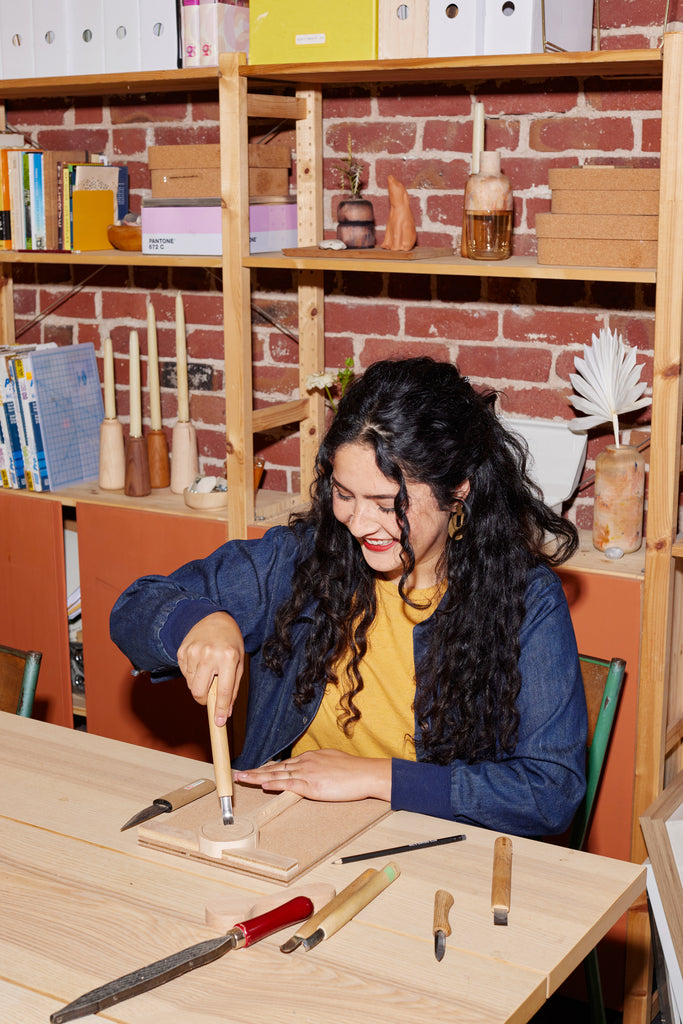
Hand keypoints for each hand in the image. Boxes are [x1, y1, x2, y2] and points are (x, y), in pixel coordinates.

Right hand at [177, 611, 243, 724]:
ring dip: (199, 684)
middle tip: (210, 695)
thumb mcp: (239, 662)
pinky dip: (192, 674)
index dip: (221, 709)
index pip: (223, 690)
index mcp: (228, 657)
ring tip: (208, 671)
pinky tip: (200, 662)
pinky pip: (184, 674)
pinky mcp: (182, 651)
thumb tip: (226, 713)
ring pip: (191, 684)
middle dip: (204, 700)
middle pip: (199, 692)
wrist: (214, 619)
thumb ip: (233, 688)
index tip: (219, 722)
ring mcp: (193, 652)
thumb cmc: (230, 643)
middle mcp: (209, 654)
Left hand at [234, 749, 391, 802]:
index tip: (255, 771)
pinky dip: (274, 784)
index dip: (267, 768)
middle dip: (255, 771)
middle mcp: (305, 762)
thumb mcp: (332, 762)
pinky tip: (262, 785)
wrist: (366, 773)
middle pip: (275, 768)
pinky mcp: (312, 785)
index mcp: (310, 758)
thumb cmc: (354, 770)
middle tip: (238, 774)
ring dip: (257, 777)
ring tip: (242, 779)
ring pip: (277, 775)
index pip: (283, 764)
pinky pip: (288, 785)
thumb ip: (318, 766)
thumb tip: (312, 771)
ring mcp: (307, 773)